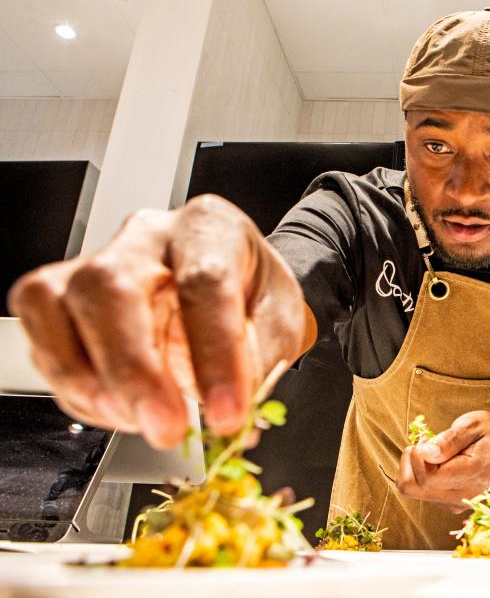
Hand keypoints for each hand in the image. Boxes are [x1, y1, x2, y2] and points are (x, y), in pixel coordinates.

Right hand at [7, 195, 308, 448]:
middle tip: (165, 427)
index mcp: (209, 228)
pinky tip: (119, 409)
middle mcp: (147, 236)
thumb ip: (257, 367)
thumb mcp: (279, 323)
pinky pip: (45, 341)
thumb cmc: (252, 295)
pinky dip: (77, 390)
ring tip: (139, 422)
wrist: (233, 284)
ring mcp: (94, 261)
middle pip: (112, 287)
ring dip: (92, 383)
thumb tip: (234, 421)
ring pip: (58, 307)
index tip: (227, 414)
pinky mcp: (60, 296)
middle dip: (134, 370)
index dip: (215, 355)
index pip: (206, 282)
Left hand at [397, 411, 489, 512]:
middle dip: (410, 464)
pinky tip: (440, 464)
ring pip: (416, 492)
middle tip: (425, 446)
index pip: (426, 477)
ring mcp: (457, 503)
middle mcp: (463, 495)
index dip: (416, 457)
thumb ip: (449, 439)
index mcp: (471, 473)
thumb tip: (424, 452)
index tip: (425, 440)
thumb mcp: (474, 425)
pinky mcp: (451, 504)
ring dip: (417, 469)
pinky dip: (424, 477)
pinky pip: (424, 493)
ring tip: (437, 453)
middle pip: (413, 489)